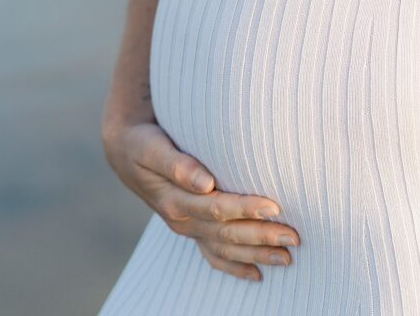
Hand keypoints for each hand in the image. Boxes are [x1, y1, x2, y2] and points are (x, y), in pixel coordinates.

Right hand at [102, 119, 299, 280]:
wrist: (126, 151)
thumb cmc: (143, 143)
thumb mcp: (153, 148)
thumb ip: (178, 165)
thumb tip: (205, 182)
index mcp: (174, 200)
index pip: (217, 208)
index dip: (246, 208)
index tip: (275, 207)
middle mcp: (182, 219)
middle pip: (226, 233)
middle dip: (261, 237)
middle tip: (294, 238)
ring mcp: (187, 227)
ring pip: (224, 247)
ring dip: (256, 254)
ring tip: (287, 258)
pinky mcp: (191, 228)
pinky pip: (213, 254)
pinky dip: (235, 266)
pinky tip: (256, 275)